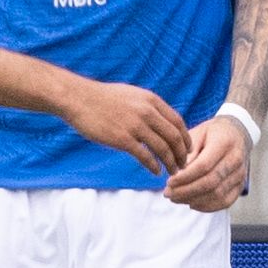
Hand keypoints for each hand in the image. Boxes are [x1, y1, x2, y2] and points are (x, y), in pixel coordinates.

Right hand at [61, 79, 191, 176]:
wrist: (78, 98)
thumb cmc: (103, 98)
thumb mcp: (132, 94)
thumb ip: (148, 106)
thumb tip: (160, 118)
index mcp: (151, 101)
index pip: (178, 122)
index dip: (186, 138)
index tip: (188, 149)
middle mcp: (147, 112)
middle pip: (174, 137)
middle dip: (182, 154)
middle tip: (183, 165)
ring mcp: (135, 126)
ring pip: (162, 149)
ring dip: (170, 163)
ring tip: (172, 172)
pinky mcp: (123, 139)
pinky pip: (145, 156)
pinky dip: (153, 166)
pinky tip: (155, 172)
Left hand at [165, 112, 253, 211]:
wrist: (236, 134)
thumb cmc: (212, 134)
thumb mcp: (196, 134)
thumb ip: (187, 152)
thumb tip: (177, 174)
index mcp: (224, 143)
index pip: (204, 166)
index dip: (185, 177)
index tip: (169, 182)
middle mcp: (236, 159)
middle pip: (210, 182)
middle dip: (186, 191)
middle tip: (168, 194)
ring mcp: (240, 174)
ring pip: (217, 194)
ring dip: (194, 200)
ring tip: (176, 198)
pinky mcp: (240, 186)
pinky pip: (225, 202)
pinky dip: (207, 207)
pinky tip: (191, 203)